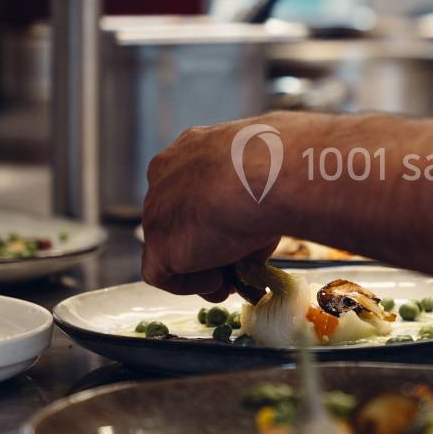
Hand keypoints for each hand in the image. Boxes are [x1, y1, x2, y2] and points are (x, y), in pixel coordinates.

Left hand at [140, 121, 280, 301]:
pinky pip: (161, 274)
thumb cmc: (277, 167)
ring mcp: (155, 209)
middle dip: (204, 245)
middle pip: (178, 219)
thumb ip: (244, 210)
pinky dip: (189, 283)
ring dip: (200, 266)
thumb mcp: (261, 182)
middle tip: (235, 265)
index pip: (191, 189)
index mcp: (190, 149)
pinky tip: (219, 279)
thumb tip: (251, 246)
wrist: (269, 173)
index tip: (236, 236)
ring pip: (169, 247)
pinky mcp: (157, 243)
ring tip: (231, 278)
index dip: (211, 218)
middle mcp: (165, 175)